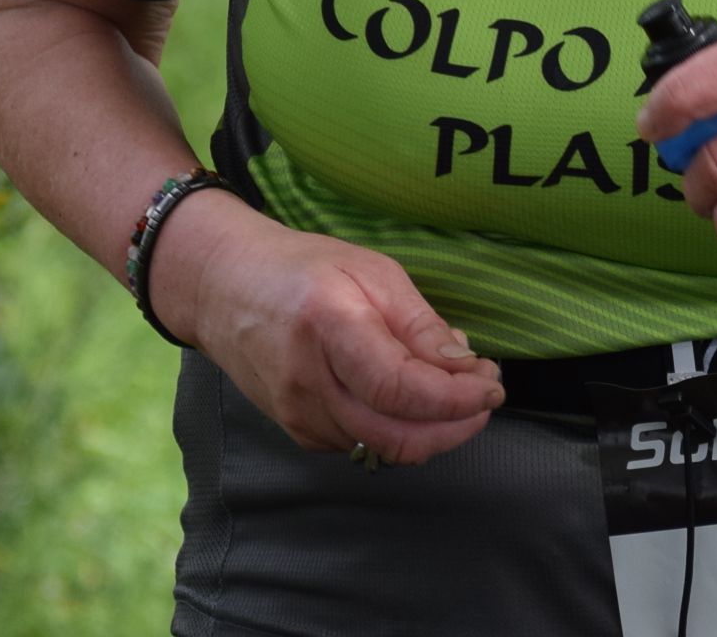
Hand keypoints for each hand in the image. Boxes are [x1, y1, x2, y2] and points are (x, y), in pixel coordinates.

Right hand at [150, 193, 504, 464]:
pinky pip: (364, 444)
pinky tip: (411, 396)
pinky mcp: (298, 432)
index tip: (493, 383)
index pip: (401, 389)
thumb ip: (419, 325)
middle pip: (398, 435)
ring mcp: (298, 415)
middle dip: (457, 425)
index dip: (457, 398)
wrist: (224, 287)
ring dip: (433, 429)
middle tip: (485, 394)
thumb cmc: (303, 269)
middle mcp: (308, 382)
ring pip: (385, 448)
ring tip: (453, 387)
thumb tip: (466, 368)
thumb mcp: (372, 271)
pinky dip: (400, 429)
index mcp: (329, 326)